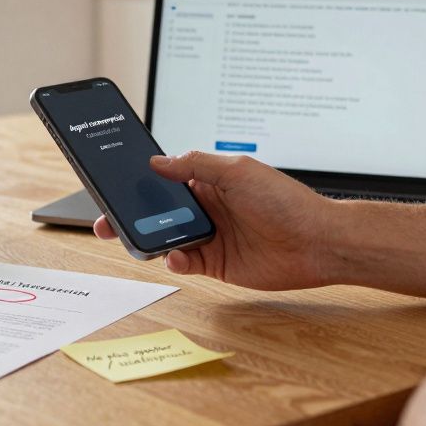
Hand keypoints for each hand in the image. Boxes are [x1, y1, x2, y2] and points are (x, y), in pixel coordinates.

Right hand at [94, 153, 334, 290]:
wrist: (318, 243)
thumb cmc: (286, 201)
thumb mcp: (236, 171)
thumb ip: (194, 165)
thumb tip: (157, 162)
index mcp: (209, 181)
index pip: (166, 179)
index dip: (140, 182)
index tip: (114, 183)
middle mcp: (207, 207)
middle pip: (159, 211)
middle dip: (131, 215)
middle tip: (106, 219)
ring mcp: (211, 236)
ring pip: (166, 237)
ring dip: (149, 239)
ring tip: (135, 239)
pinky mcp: (217, 264)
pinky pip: (185, 262)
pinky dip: (174, 261)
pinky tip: (176, 257)